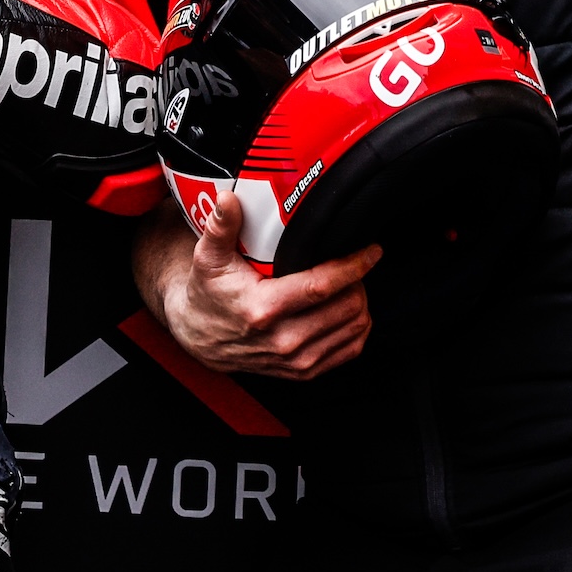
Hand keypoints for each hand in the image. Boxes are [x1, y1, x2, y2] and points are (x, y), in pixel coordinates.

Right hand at [134, 195, 378, 379]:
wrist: (200, 337)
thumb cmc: (209, 294)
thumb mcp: (208, 257)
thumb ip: (220, 227)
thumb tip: (227, 199)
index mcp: (262, 309)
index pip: (321, 286)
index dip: (353, 266)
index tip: (370, 250)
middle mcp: (283, 340)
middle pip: (347, 307)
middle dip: (358, 280)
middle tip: (352, 263)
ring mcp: (297, 360)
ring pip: (355, 327)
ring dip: (361, 302)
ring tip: (349, 284)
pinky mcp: (305, 371)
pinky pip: (351, 349)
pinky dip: (358, 327)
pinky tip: (348, 309)